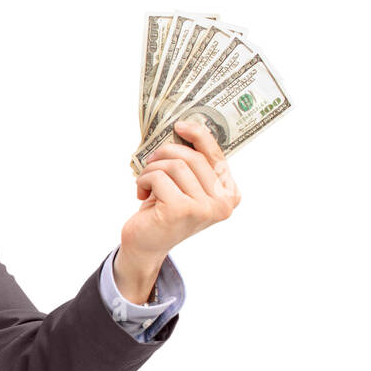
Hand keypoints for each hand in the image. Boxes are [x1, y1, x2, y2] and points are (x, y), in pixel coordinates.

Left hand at [119, 120, 241, 296]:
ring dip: (152, 169)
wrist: (145, 245)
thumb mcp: (183, 185)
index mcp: (230, 194)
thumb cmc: (164, 210)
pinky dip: (144, 180)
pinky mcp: (183, 210)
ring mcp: (205, 208)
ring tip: (145, 182)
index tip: (180, 125)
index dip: (199, 136)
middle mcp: (223, 203)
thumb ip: (194, 165)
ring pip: (175, 165)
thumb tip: (185, 128)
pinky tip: (141, 194)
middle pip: (193, 157)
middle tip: (150, 162)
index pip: (217, 156)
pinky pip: (159, 177)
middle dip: (165, 154)